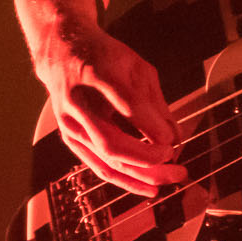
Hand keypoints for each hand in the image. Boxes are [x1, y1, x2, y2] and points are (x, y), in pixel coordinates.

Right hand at [31, 22, 184, 197]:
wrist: (63, 53)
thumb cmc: (103, 58)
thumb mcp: (136, 67)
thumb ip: (155, 102)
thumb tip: (174, 134)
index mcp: (98, 74)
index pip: (127, 106)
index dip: (153, 127)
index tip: (173, 140)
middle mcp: (79, 104)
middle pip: (114, 143)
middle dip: (150, 160)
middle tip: (178, 167)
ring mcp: (71, 125)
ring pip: (107, 161)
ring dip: (142, 175)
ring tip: (170, 179)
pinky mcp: (71, 140)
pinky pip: (100, 167)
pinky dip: (126, 180)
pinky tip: (148, 187)